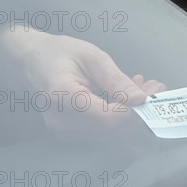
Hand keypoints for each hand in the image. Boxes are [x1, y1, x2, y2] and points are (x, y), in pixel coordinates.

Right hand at [0, 26, 164, 139]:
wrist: (31, 60)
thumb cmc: (59, 53)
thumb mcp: (92, 57)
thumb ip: (116, 79)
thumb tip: (140, 99)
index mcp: (63, 96)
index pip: (108, 119)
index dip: (135, 111)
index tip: (153, 93)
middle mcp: (60, 120)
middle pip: (112, 129)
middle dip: (140, 110)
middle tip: (155, 87)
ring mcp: (63, 130)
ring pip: (110, 133)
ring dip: (133, 113)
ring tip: (144, 87)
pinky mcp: (70, 133)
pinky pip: (102, 131)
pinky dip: (121, 115)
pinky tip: (128, 96)